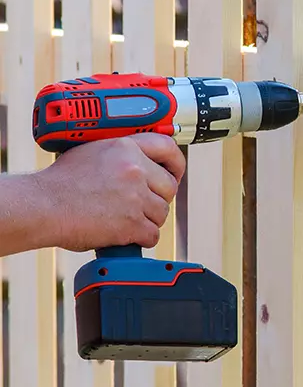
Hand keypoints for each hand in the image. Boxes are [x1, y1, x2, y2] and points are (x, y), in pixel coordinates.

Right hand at [34, 134, 185, 251]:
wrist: (42, 205)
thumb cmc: (60, 182)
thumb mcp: (93, 150)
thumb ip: (121, 153)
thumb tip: (141, 161)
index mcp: (126, 147)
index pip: (168, 149)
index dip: (176, 164)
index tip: (175, 173)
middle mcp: (135, 169)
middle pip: (169, 187)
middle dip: (158, 198)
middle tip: (143, 205)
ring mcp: (134, 196)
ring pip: (162, 213)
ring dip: (148, 220)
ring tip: (126, 220)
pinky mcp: (131, 223)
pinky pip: (152, 234)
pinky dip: (141, 238)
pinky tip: (126, 235)